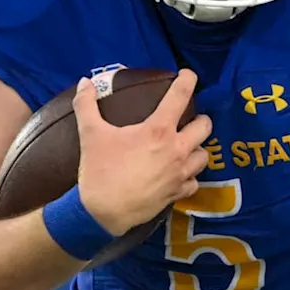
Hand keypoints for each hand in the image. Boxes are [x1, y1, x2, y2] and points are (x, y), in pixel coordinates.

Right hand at [72, 70, 210, 235]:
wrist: (103, 213)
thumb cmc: (100, 171)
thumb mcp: (90, 134)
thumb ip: (86, 105)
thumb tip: (85, 82)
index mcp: (158, 130)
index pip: (180, 96)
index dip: (188, 80)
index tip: (188, 75)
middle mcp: (176, 149)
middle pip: (204, 126)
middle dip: (199, 120)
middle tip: (186, 120)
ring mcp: (180, 173)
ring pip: (204, 155)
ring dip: (197, 148)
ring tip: (185, 147)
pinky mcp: (177, 193)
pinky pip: (194, 182)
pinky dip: (190, 176)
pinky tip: (179, 174)